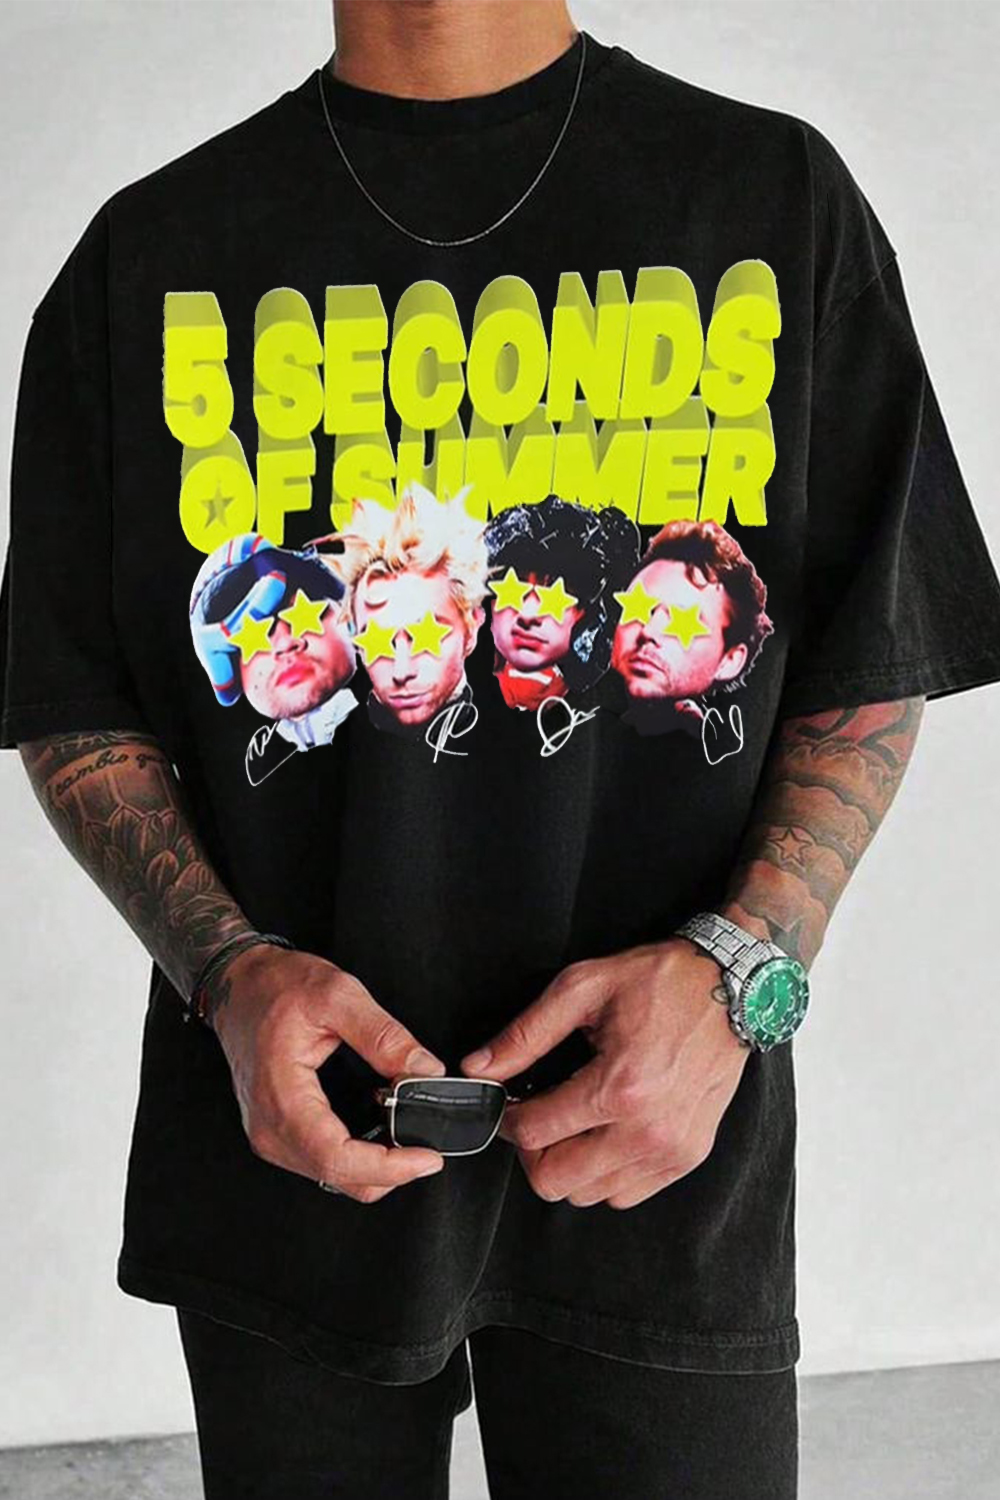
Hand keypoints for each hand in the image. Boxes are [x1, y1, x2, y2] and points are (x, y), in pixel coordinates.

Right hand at [210, 944, 447, 1201]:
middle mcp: (269, 1126)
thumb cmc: (277, 987)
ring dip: (373, 1170)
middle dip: (389, 1172)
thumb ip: (384, 1036)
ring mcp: (268, 1133)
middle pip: (335, 1175)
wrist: (239, 986)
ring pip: (329, 1176)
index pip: (334, 1156)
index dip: (386, 1167)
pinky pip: (320, 1163)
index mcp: (281, 1095)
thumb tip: (425, 1070)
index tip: (426, 1159)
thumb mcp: (338, 995)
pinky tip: (379, 1139)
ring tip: (409, 1143)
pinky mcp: (276, 1132)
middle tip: (428, 1152)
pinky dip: (355, 1161)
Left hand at [460, 939, 749, 1209]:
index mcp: (618, 1087)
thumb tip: (478, 1068)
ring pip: (589, 1194)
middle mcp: (647, 1130)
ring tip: (573, 1121)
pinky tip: (604, 1133)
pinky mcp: (689, 1156)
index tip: (510, 1102)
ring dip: (568, 1164)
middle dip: (532, 1151)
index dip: (507, 1119)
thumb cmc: (660, 981)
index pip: (534, 1134)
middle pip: (555, 1181)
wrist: (732, 988)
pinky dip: (604, 1173)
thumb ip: (525, 1034)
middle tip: (537, 1115)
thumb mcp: (583, 988)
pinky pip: (626, 1193)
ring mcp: (672, 1150)